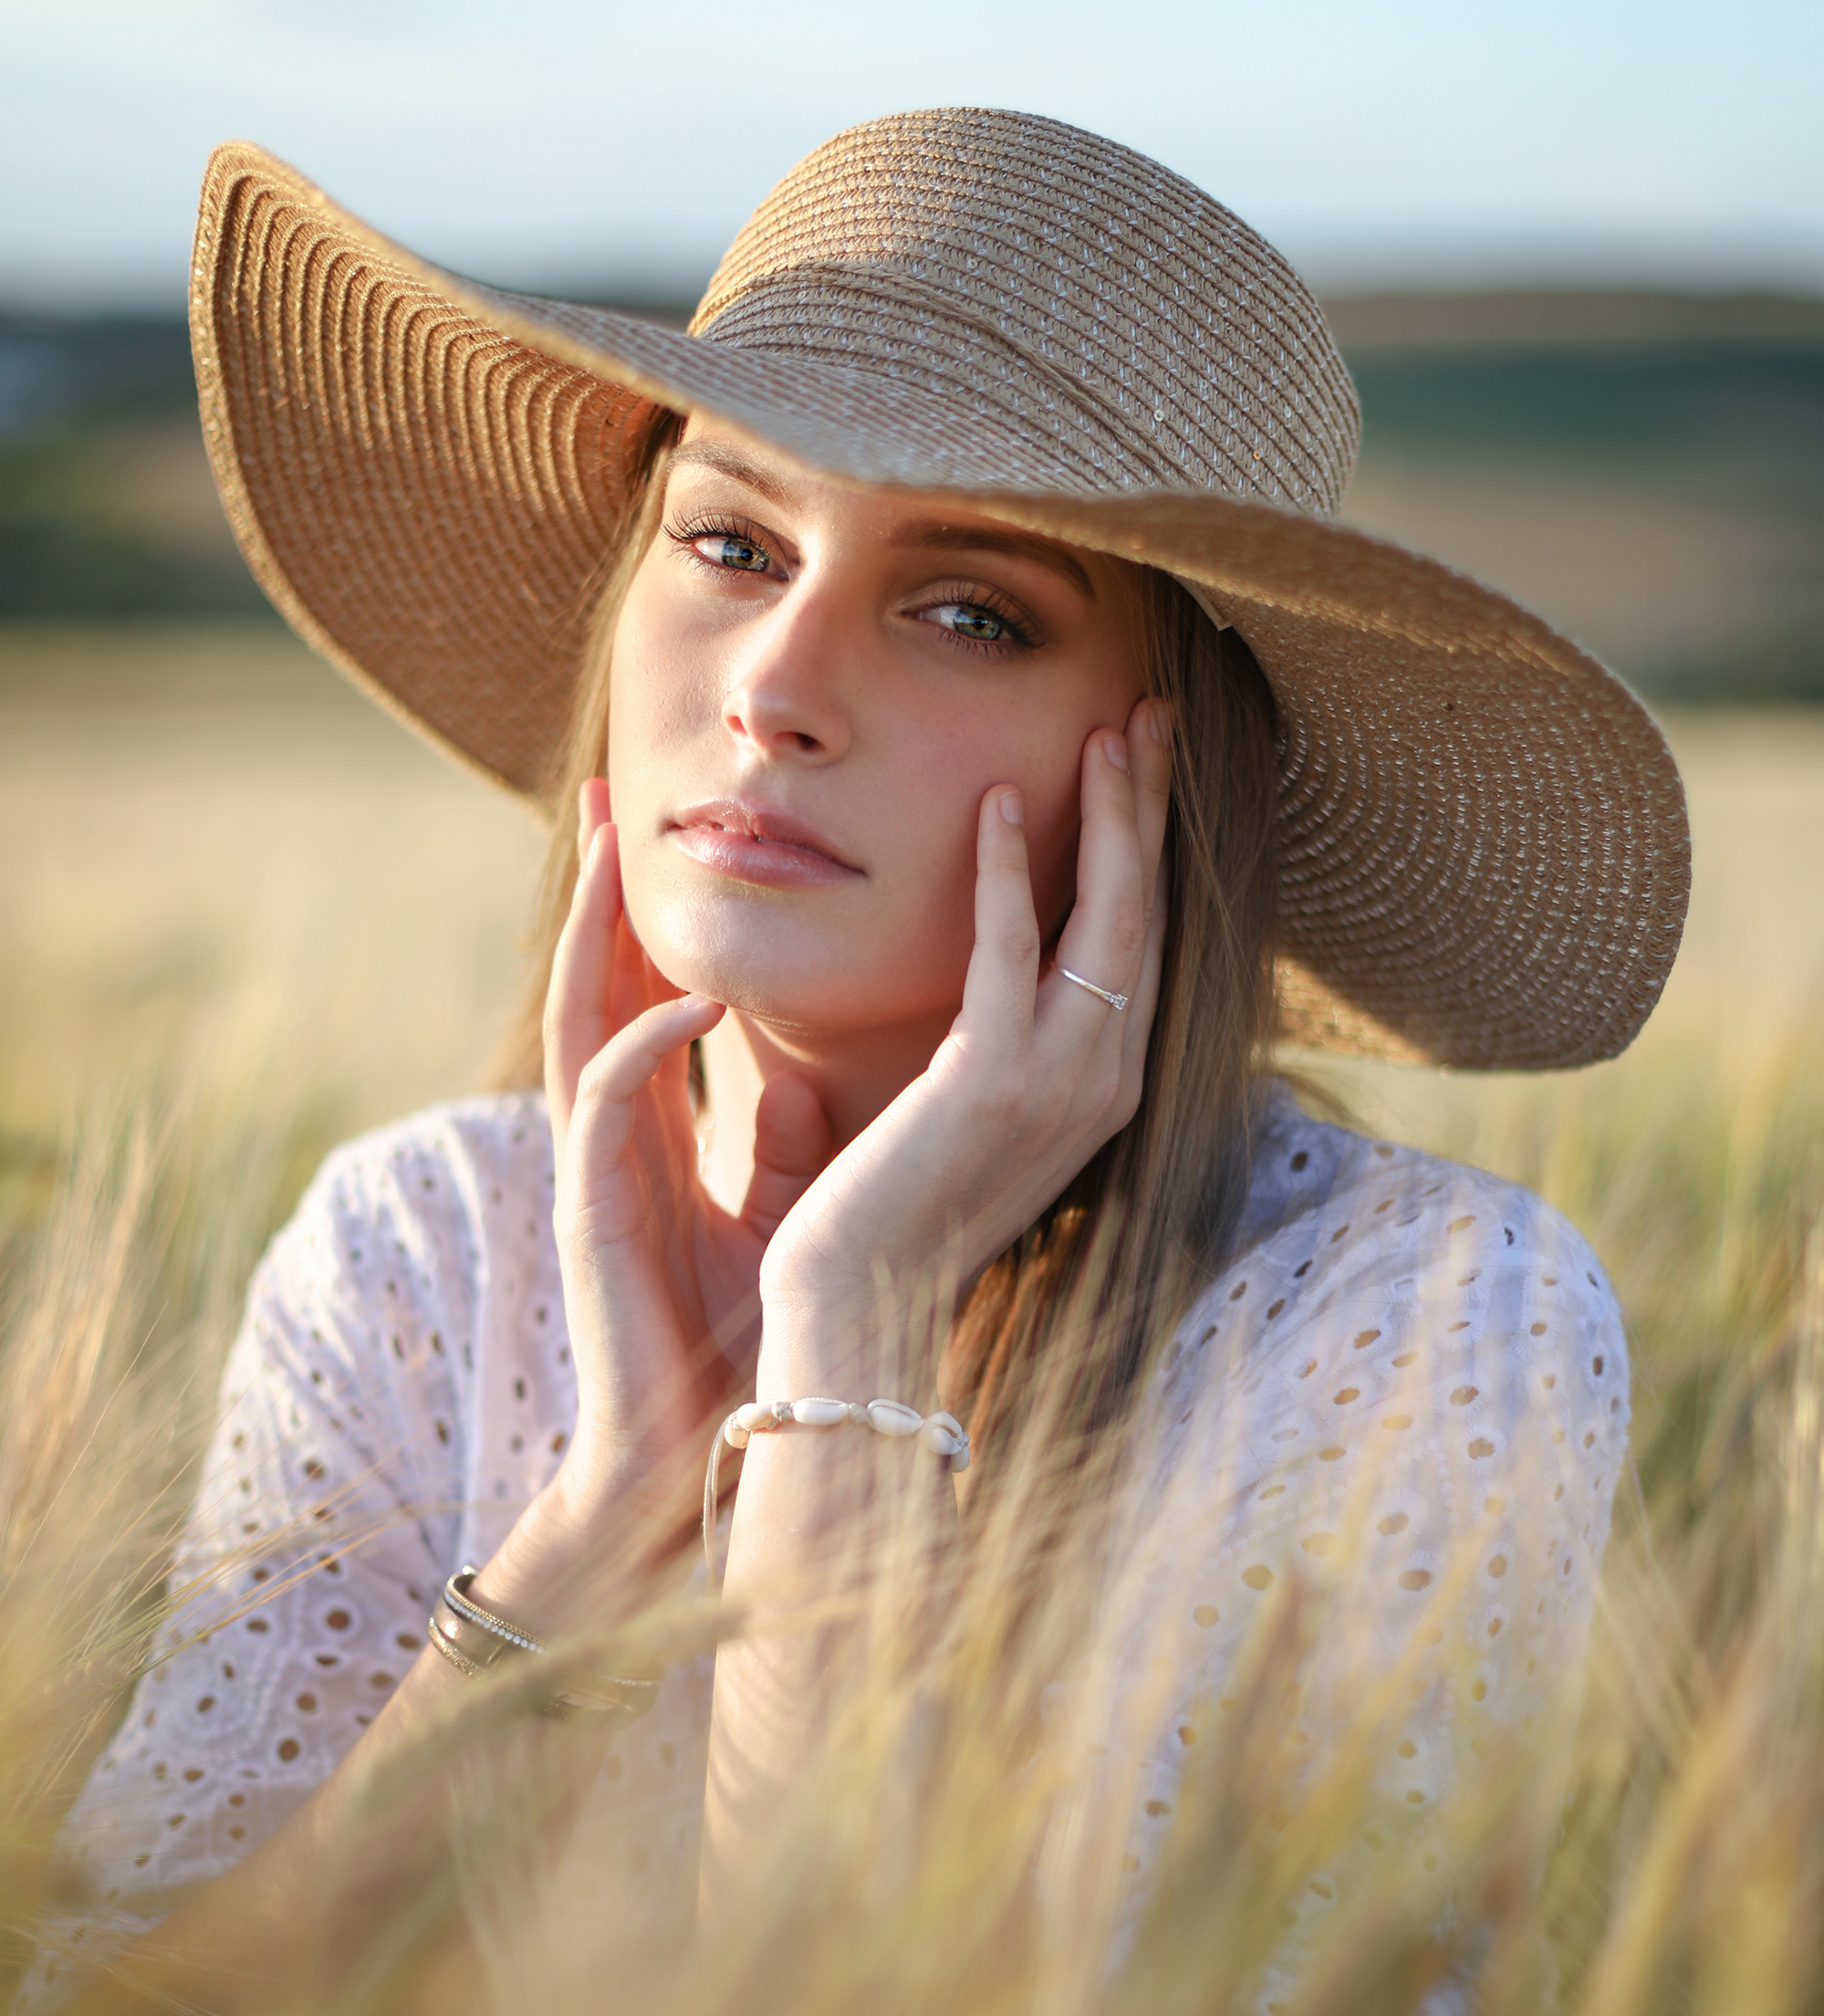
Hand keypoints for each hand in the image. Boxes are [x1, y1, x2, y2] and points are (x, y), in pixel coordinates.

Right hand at [543, 783, 834, 1518]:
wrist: (699, 1445)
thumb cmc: (736, 1337)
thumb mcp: (778, 1217)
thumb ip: (780, 1143)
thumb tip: (802, 1075)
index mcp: (658, 1131)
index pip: (646, 998)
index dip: (649, 920)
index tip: (658, 837)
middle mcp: (616, 1134)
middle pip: (596, 987)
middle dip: (598, 894)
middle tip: (606, 798)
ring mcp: (597, 1164)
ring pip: (581, 1020)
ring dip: (597, 935)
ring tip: (612, 850)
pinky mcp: (595, 1204)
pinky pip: (609, 1098)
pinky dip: (651, 1039)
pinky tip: (695, 996)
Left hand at [757, 697, 1172, 1356]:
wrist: (864, 1299)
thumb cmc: (901, 1207)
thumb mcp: (975, 1113)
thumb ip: (1005, 1038)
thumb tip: (1006, 963)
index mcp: (1106, 1085)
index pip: (1141, 940)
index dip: (1147, 846)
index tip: (1142, 764)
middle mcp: (1106, 1081)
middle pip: (1144, 915)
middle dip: (1150, 809)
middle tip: (1149, 716)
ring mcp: (1061, 1084)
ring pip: (1104, 922)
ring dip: (1109, 818)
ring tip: (1107, 732)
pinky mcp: (992, 1082)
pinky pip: (1008, 955)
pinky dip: (1004, 873)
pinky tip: (997, 804)